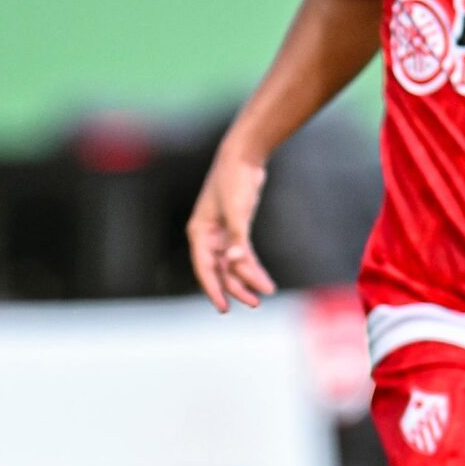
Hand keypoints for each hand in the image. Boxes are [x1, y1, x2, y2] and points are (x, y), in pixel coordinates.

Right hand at [187, 141, 275, 313]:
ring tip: (265, 292)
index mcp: (199, 232)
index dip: (213, 289)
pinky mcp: (235, 229)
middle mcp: (207, 236)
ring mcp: (221, 233)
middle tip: (253, 303)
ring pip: (232, 264)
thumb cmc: (233, 181)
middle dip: (235, 287)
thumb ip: (237, 238)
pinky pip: (242, 254)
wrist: (242, 158)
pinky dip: (252, 266)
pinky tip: (263, 278)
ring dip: (246, 278)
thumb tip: (237, 261)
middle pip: (219, 269)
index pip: (204, 267)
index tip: (223, 308)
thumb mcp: (236, 210)